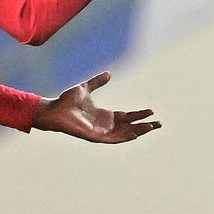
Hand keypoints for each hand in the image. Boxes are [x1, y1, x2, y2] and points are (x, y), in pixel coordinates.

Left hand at [33, 71, 159, 142]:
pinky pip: (112, 139)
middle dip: (144, 126)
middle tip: (159, 124)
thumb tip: (109, 73)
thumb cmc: (67, 101)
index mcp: (105, 115)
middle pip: (130, 127)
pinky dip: (123, 138)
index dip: (139, 114)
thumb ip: (98, 81)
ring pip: (124, 134)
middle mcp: (105, 125)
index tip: (152, 112)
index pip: (127, 116)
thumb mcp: (86, 88)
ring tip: (151, 128)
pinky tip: (134, 135)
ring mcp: (100, 132)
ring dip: (138, 131)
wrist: (54, 109)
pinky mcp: (94, 137)